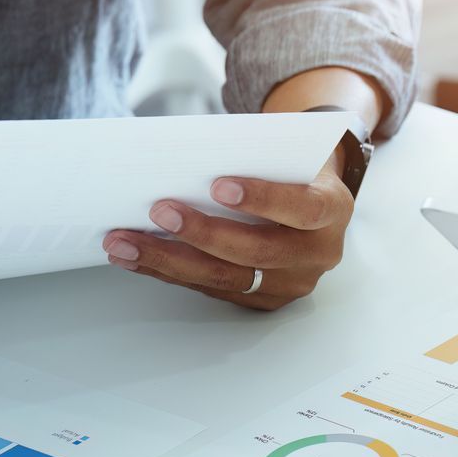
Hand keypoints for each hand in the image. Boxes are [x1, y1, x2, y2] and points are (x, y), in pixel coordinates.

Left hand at [102, 151, 351, 310]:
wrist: (314, 203)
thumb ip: (256, 158)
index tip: (218, 185)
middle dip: (202, 233)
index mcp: (332, 210)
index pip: (302, 209)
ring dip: (170, 260)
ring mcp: (292, 282)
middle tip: (159, 210)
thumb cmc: (292, 171)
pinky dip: (170, 272)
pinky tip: (136, 257)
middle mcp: (319, 253)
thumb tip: (186, 158)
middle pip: (258, 252)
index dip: (263, 199)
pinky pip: (212, 289)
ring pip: (228, 278)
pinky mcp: (265, 299)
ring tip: (124, 242)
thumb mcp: (289, 156)